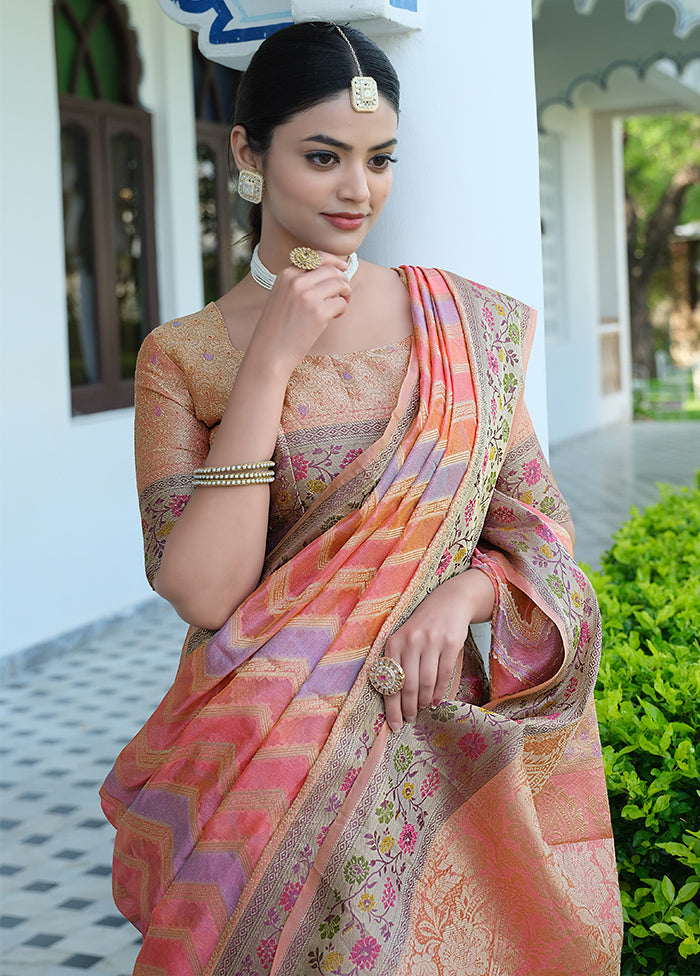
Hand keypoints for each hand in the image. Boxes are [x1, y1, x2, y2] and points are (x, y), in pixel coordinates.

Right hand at [249, 251, 351, 374]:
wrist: (268, 353)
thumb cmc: (276, 329)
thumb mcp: (281, 297)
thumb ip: (299, 283)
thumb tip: (328, 274)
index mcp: (286, 274)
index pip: (316, 257)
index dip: (334, 261)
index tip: (343, 267)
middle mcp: (296, 281)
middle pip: (331, 269)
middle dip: (342, 279)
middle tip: (344, 293)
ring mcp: (307, 296)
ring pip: (340, 283)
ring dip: (346, 293)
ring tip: (340, 305)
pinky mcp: (318, 312)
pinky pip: (341, 303)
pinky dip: (342, 309)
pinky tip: (335, 317)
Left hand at [382, 568, 495, 730]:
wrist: (449, 602)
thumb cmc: (423, 626)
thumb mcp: (405, 639)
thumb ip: (399, 664)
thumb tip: (395, 702)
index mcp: (394, 642)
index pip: (389, 681)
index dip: (391, 707)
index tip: (393, 725)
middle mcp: (410, 641)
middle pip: (408, 685)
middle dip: (408, 707)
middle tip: (410, 718)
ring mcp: (431, 642)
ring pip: (426, 682)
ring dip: (424, 701)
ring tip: (423, 708)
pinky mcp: (450, 643)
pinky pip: (444, 675)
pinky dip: (440, 692)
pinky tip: (437, 701)